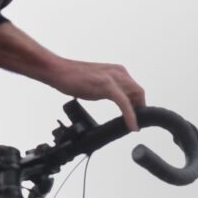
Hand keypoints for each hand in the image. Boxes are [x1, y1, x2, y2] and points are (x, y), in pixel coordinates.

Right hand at [0, 23, 144, 130]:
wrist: (57, 70)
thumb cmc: (74, 77)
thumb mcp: (98, 83)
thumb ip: (110, 90)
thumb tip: (118, 100)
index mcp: (117, 71)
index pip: (135, 89)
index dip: (138, 104)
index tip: (136, 116)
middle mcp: (118, 72)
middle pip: (138, 93)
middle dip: (139, 109)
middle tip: (135, 123)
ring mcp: (113, 78)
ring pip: (135, 97)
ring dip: (137, 114)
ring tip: (133, 126)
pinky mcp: (107, 85)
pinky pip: (124, 103)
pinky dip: (130, 116)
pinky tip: (132, 127)